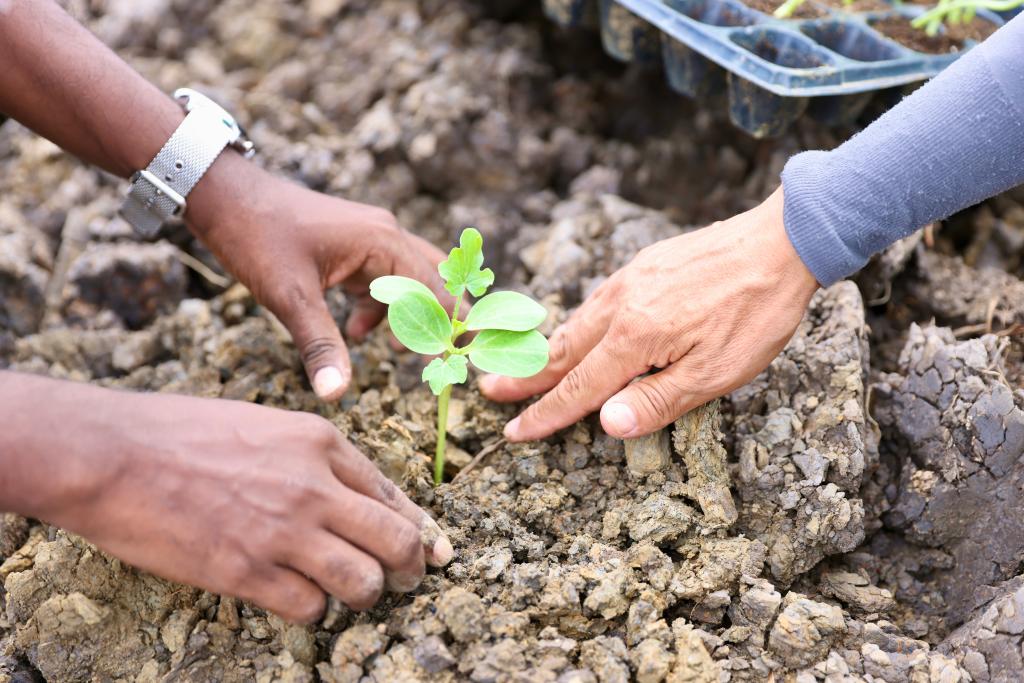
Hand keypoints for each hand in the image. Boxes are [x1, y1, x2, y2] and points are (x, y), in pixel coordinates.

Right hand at [13, 376, 452, 622]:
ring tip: (346, 592)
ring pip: (364, 582)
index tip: (429, 548)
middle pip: (397, 540)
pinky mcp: (247, 572)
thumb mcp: (263, 425)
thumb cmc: (179, 433)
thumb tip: (352, 496)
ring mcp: (283, 531)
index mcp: (320, 441)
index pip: (392, 492)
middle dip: (409, 565)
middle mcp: (314, 486)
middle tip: (404, 579)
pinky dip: (310, 608)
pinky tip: (294, 596)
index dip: (417, 526)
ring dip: (362, 593)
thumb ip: (313, 458)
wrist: (111, 454)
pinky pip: (310, 607)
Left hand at [186, 152, 449, 401]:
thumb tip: (336, 394)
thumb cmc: (256, 236)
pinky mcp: (353, 245)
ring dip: (405, 316)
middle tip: (437, 359)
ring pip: (408, 282)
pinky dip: (379, 306)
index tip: (450, 363)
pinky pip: (382, 279)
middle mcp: (386, 235)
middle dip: (434, 322)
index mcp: (383, 242)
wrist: (223, 195)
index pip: (434, 292)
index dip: (445, 329)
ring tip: (394, 350)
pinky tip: (355, 330)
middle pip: (432, 283)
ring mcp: (371, 238)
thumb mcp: (290, 296)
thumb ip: (320, 345)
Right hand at [480, 188, 818, 440]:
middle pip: (563, 351)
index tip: (514, 431)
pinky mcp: (643, 266)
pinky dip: (576, 324)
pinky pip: (596, 303)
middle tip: (490, 389)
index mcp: (634, 338)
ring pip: (577, 324)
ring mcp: (630, 281)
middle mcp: (621, 306)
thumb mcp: (716, 373)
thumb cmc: (754, 313)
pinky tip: (578, 329)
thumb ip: (658, 400)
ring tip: (520, 364)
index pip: (579, 387)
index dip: (545, 413)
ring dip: (546, 349)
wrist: (781, 241)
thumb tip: (606, 423)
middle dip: (525, 376)